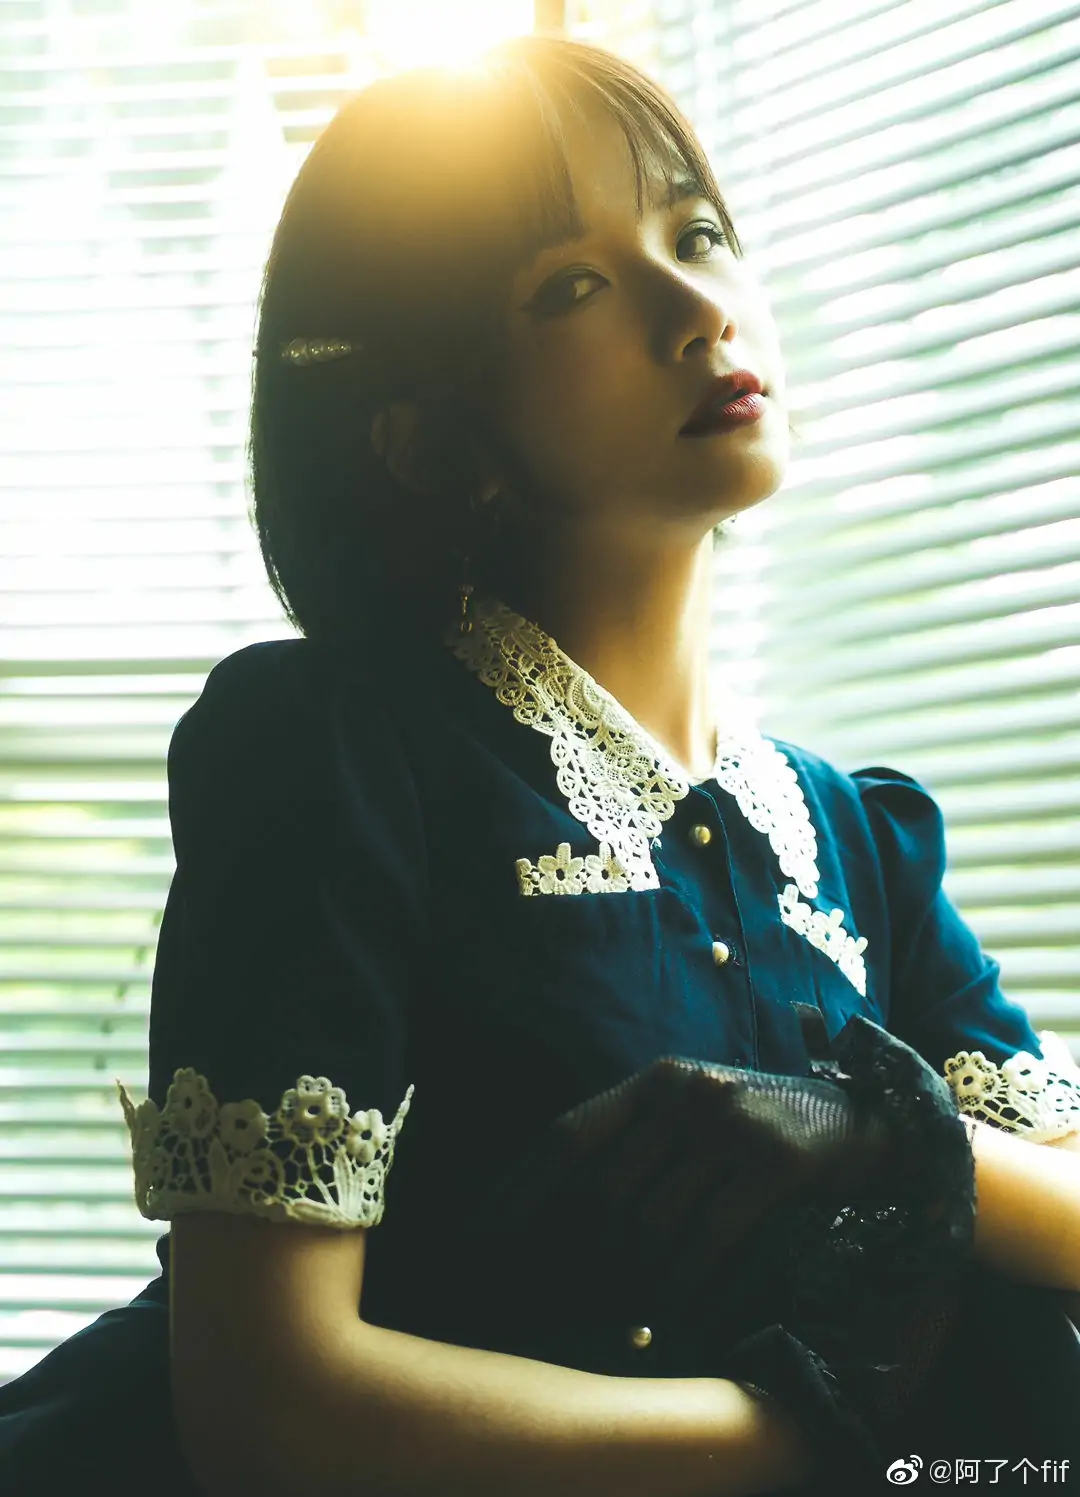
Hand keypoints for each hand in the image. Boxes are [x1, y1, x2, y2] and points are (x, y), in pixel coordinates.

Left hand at [470, 1037, 890, 1319]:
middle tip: (577, 1293)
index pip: (567, 1134)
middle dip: (586, 1251)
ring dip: (637, 1274)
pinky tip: (672, 1305)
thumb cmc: (757, 1129)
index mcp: (652, 1082)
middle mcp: (684, 1093)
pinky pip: (706, 1237)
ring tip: (630, 1302)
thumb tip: (564, 1216)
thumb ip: (635, 1147)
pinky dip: (682, 1280)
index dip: (520, 1189)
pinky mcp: (772, 1162)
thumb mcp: (691, 1118)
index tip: (481, 1238)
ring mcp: (729, 1124)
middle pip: (605, 1189)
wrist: (860, 1123)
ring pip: (653, 1219)